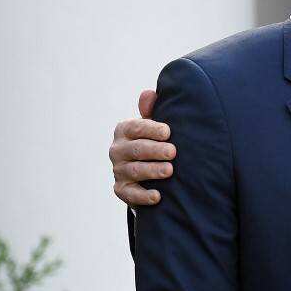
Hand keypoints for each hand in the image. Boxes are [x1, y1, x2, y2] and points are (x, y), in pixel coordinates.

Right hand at [110, 90, 174, 205]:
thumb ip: (151, 109)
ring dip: (152, 170)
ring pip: (133, 171)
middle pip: (135, 149)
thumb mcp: (154, 124)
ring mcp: (118, 170)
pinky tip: (157, 196)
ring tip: (170, 170)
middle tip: (173, 152)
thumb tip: (148, 94)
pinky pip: (129, 194)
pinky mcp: (121, 189)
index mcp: (124, 130)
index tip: (168, 132)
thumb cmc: (155, 139)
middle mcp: (117, 150)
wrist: (149, 169)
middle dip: (155, 150)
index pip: (135, 127)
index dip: (151, 129)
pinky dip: (142, 196)